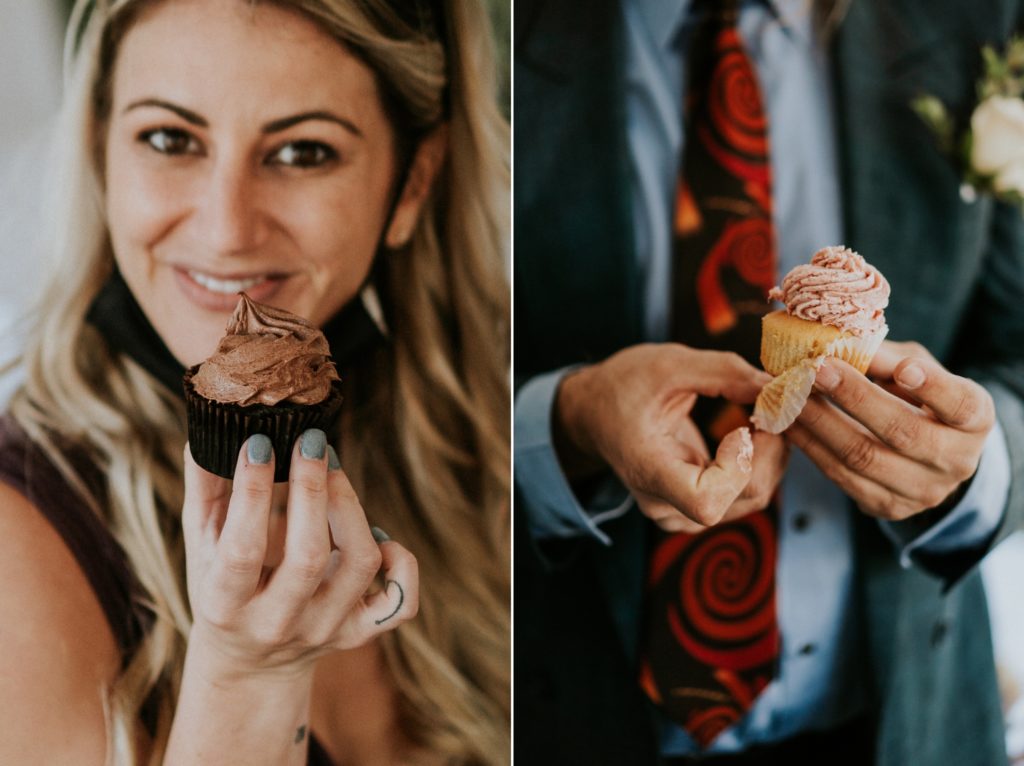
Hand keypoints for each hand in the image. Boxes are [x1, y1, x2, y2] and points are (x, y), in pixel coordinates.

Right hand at [181, 429, 418, 679]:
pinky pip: (400, 602)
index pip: (242, 550)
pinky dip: (401, 563)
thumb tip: (210, 426)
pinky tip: (381, 534)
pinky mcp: (359, 634)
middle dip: (313, 490)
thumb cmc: (221, 588)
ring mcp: (324, 630)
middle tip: (311, 442)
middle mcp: (277, 624)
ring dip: (352, 508)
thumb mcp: (201, 546)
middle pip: (308, 557)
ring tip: (335, 471)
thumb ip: (206, 488)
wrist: (249, 665)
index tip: (261, 442)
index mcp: (226, 606)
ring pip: (358, 565)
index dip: (252, 493)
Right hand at [555, 343, 787, 532]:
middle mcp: (665, 503)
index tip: (740, 427)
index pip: (705, 502)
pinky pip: (745, 494)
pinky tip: (752, 432)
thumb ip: (723, 372)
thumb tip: (776, 386)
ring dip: (770, 455)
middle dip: (769, 449)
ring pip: (753, 498)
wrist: (594, 412)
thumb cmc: (622, 387)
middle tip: (771, 407)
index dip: (737, 467)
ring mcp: (681, 511)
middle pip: (743, 497)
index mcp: (648, 471)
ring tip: (762, 414)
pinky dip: (760, 462)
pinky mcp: (695, 505)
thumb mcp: (667, 364)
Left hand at [786, 341, 994, 520]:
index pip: (960, 405)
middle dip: (855, 398)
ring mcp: (923, 490)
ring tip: (793, 395)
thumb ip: (890, 358)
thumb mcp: (916, 370)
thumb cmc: (919, 399)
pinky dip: (811, 447)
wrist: (925, 457)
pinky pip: (841, 476)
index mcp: (974, 420)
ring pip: (864, 457)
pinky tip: (790, 423)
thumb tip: (848, 343)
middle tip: (818, 370)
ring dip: (821, 423)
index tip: (903, 368)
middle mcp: (956, 460)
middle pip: (902, 431)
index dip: (933, 387)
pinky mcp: (888, 506)